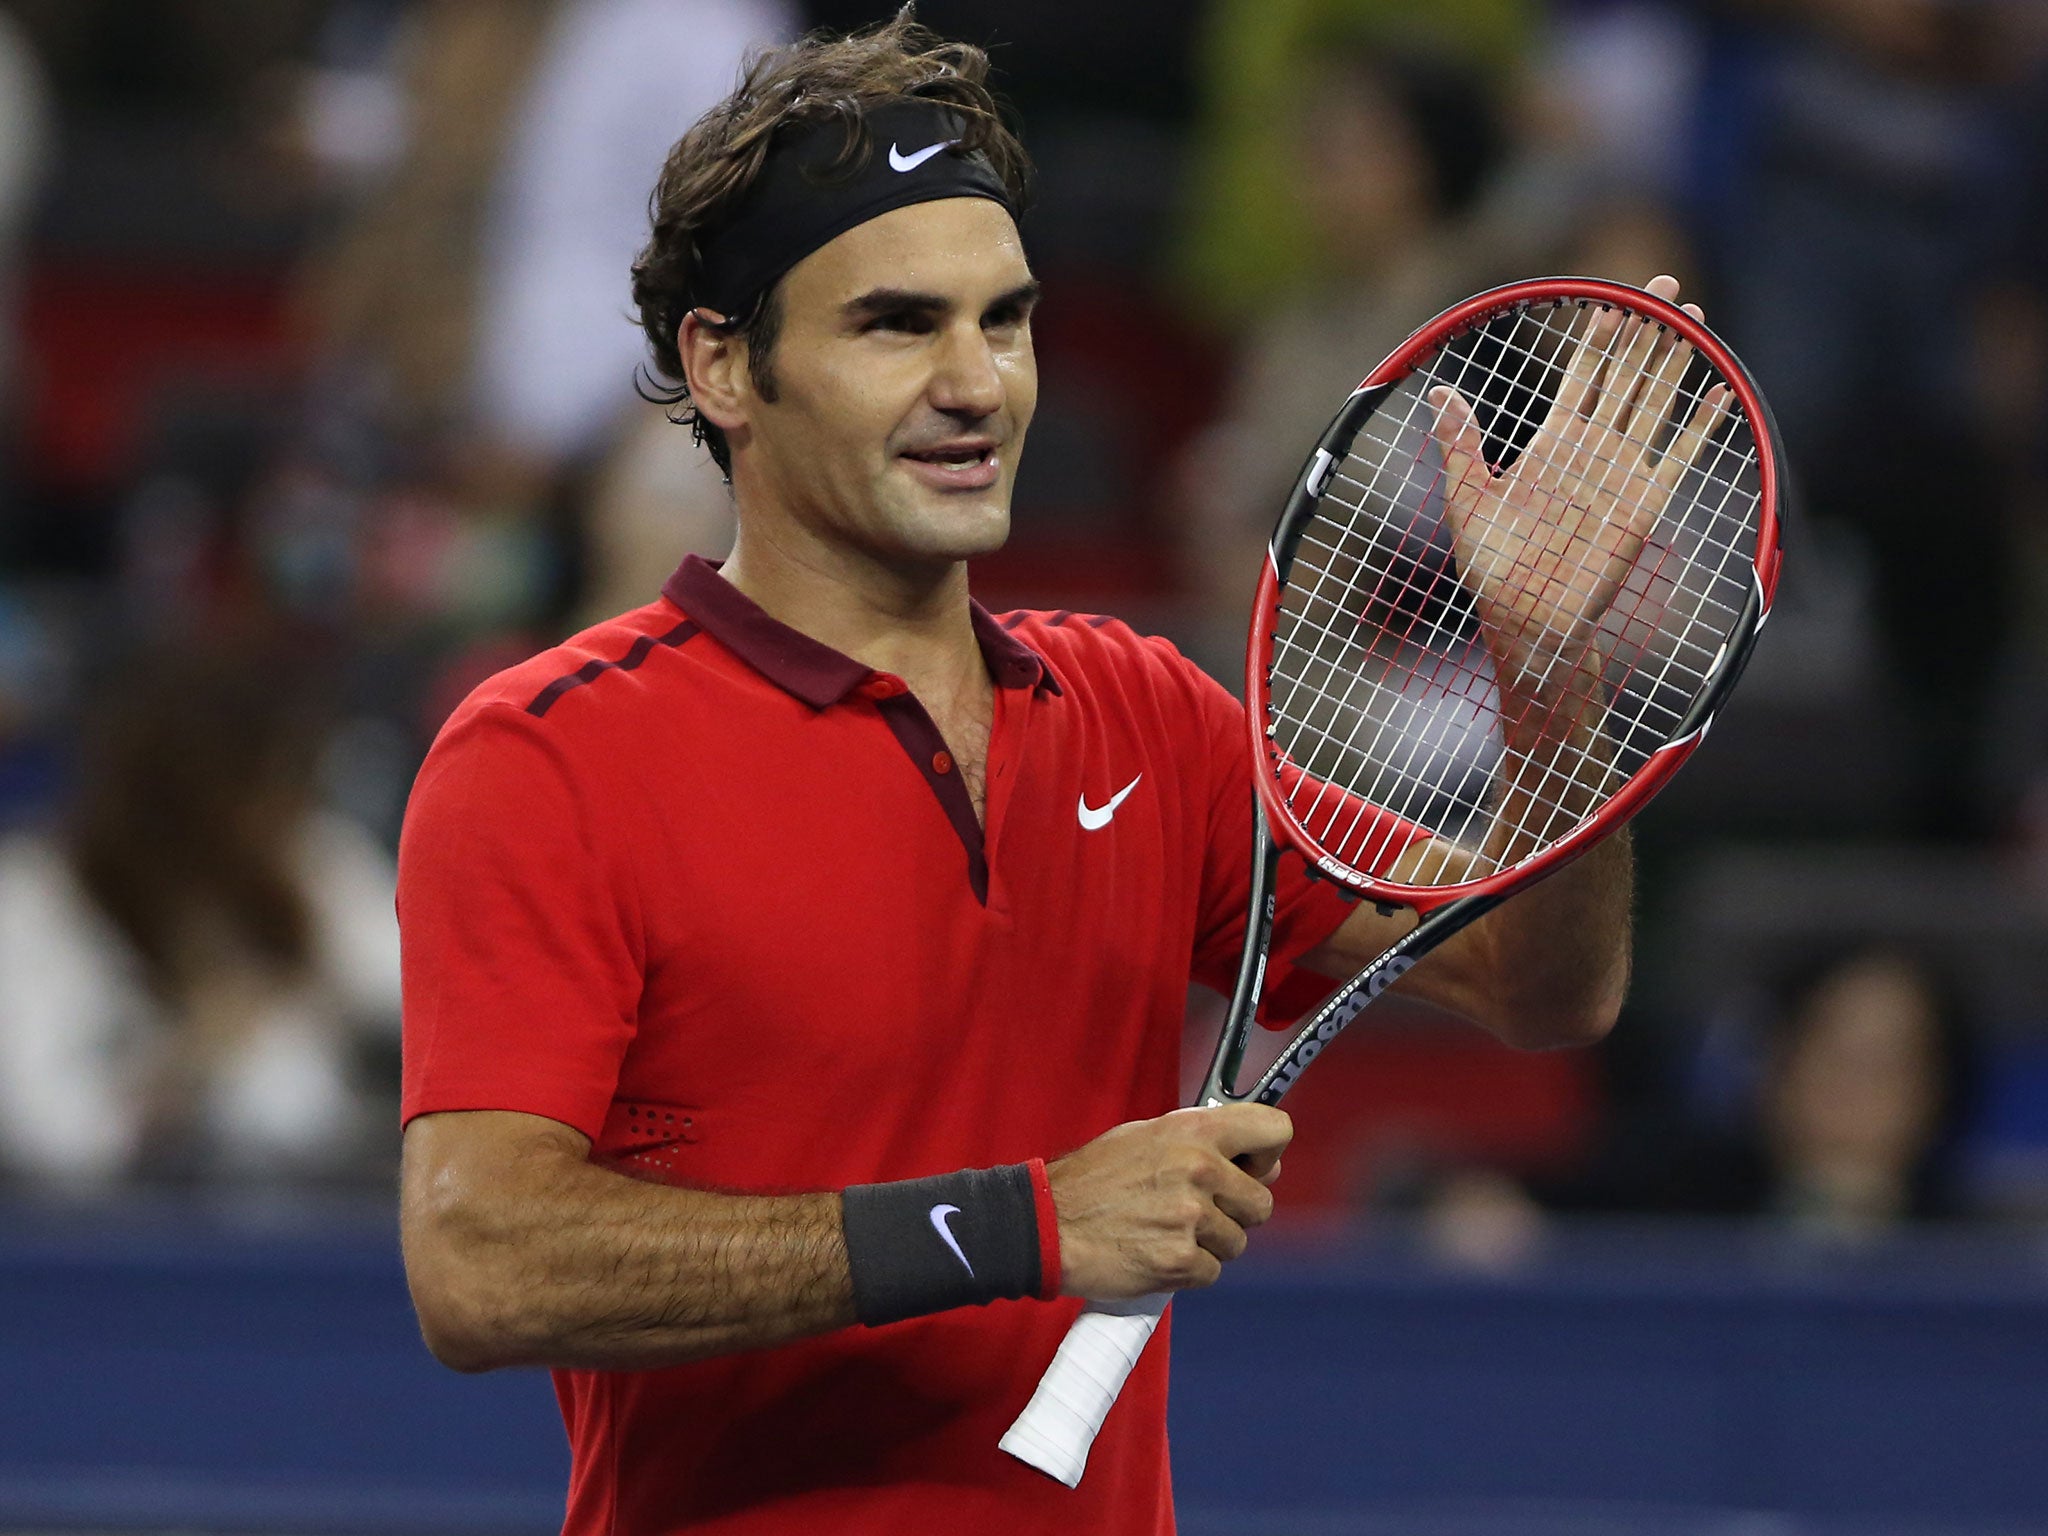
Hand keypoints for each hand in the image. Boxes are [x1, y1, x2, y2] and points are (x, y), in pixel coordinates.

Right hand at [1046, 1105, 1290, 1299]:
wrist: (1045, 1224)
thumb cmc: (1092, 1180)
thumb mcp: (1144, 1136)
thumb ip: (1200, 1141)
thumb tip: (1252, 1160)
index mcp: (1194, 1131)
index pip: (1275, 1131)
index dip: (1267, 1153)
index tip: (1252, 1166)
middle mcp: (1199, 1169)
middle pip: (1262, 1202)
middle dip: (1235, 1212)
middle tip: (1195, 1211)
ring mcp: (1191, 1217)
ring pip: (1237, 1242)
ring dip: (1209, 1244)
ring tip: (1166, 1231)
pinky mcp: (1181, 1261)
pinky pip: (1211, 1272)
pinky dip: (1188, 1270)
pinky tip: (1156, 1253)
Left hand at [1427, 274, 1734, 699]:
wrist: (1527, 619)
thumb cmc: (1493, 566)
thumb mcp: (1468, 500)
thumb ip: (1461, 446)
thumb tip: (1438, 392)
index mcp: (1552, 443)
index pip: (1582, 375)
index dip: (1598, 336)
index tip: (1610, 298)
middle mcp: (1593, 450)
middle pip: (1626, 375)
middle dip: (1645, 329)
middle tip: (1663, 283)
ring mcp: (1623, 473)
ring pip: (1655, 402)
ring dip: (1675, 360)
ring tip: (1692, 316)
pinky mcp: (1646, 504)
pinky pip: (1681, 456)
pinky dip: (1702, 424)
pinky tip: (1722, 390)